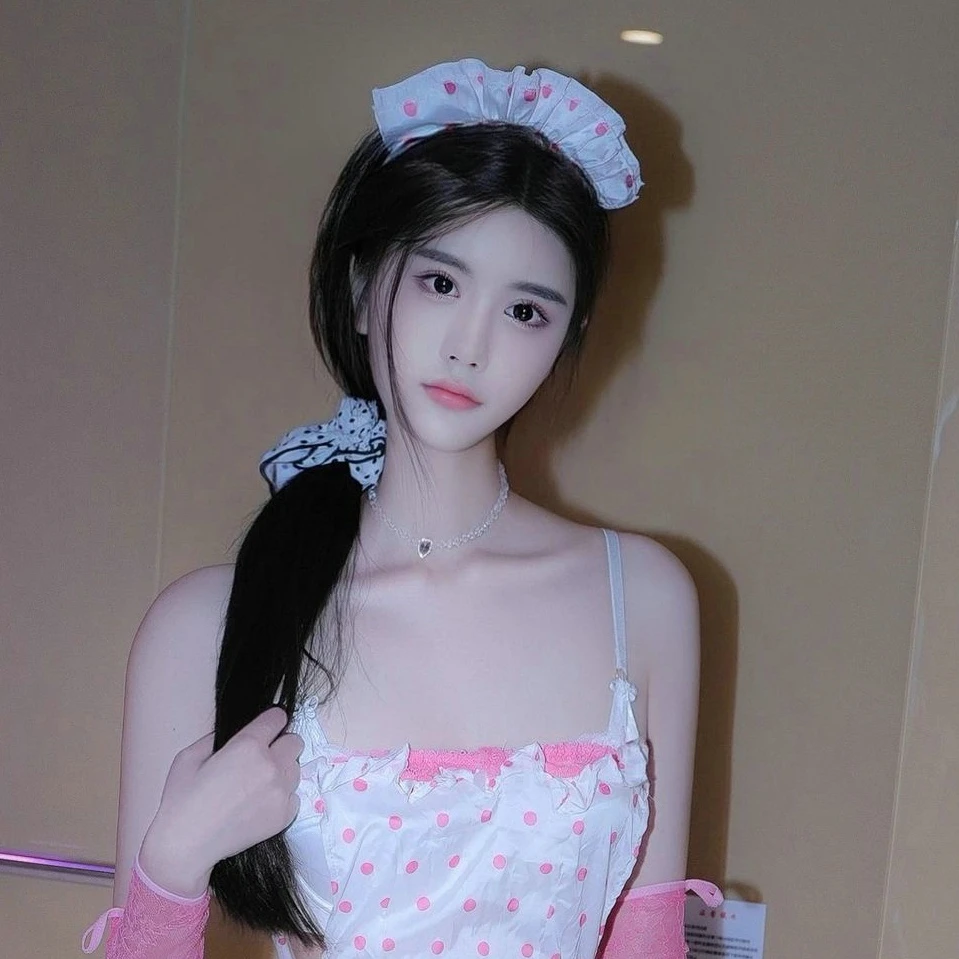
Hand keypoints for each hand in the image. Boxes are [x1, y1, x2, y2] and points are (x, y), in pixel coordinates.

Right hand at [140, 707, 303, 896]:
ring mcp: (281, 792)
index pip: (278, 718)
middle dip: (280, 745)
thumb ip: (217, 737)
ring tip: (257, 784)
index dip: (271, 721)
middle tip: (261, 758)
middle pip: (294, 742)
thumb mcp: (190, 755)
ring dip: (282, 771)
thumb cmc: (182, 799)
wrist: (187, 846)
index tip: (264, 729)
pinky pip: (294, 795)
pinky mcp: (285, 816)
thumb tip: (235, 734)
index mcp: (249, 745)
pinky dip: (281, 796)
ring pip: (295, 768)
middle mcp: (271, 765)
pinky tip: (259, 804)